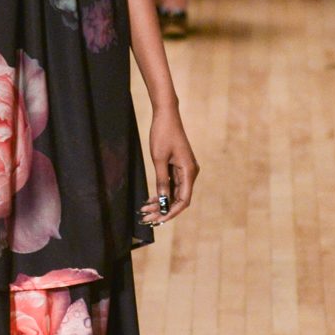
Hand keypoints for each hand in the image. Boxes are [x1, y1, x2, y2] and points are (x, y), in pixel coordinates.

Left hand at [141, 106, 198, 226]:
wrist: (166, 115)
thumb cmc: (163, 134)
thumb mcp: (159, 159)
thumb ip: (162, 180)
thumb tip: (162, 200)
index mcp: (189, 172)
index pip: (183, 200)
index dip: (171, 212)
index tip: (158, 219)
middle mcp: (190, 173)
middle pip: (178, 199)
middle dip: (163, 210)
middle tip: (146, 218)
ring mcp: (185, 171)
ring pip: (174, 193)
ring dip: (160, 203)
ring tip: (144, 211)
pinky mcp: (178, 167)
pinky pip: (172, 185)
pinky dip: (162, 194)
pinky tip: (150, 200)